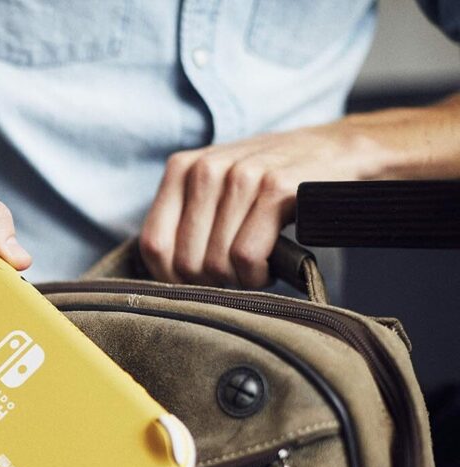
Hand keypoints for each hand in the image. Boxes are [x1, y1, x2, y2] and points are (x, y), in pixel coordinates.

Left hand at [139, 121, 386, 287]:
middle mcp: (206, 169)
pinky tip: (270, 265)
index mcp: (182, 169)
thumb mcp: (220, 190)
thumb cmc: (275, 183)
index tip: (196, 285)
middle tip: (236, 276)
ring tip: (256, 268)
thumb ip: (186, 220)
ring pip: (215, 263)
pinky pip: (246, 256)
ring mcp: (241, 176)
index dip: (170, 278)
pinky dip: (257, 274)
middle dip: (210, 282)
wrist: (343, 152)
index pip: (152, 244)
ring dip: (238, 280)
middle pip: (184, 261)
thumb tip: (161, 272)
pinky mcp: (276, 189)